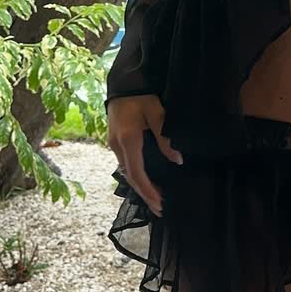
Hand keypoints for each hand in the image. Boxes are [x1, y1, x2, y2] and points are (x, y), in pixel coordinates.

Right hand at [106, 95, 178, 216]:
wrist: (123, 83)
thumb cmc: (141, 96)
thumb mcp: (157, 114)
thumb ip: (165, 139)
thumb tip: (177, 160)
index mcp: (128, 140)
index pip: (137, 173)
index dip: (148, 191)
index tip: (159, 203)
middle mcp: (117, 146)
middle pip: (130, 177)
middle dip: (144, 194)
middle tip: (159, 208)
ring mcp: (113, 144)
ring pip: (126, 171)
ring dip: (139, 185)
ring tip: (155, 197)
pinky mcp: (114, 140)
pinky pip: (124, 163)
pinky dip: (135, 175)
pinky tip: (145, 179)